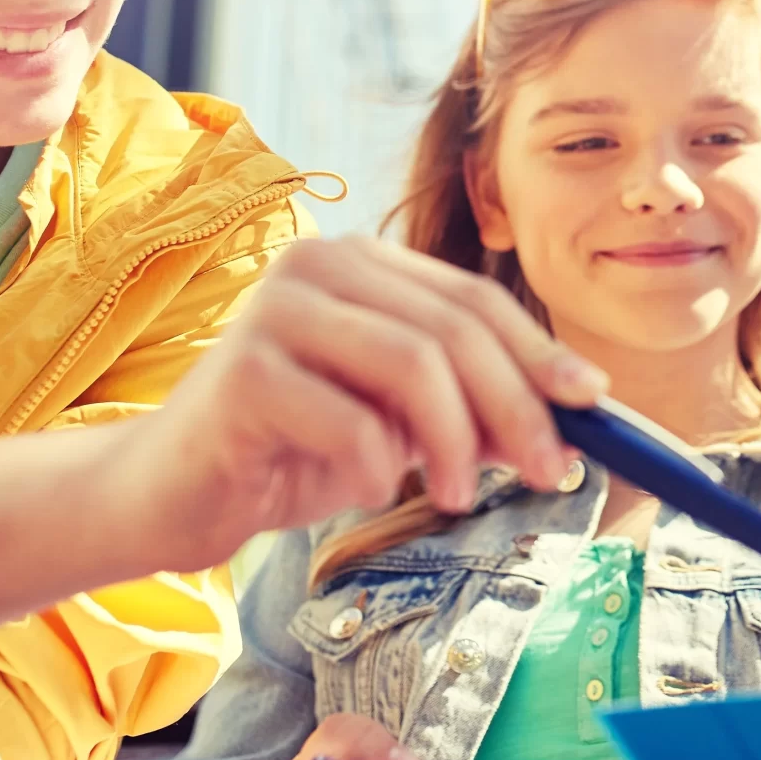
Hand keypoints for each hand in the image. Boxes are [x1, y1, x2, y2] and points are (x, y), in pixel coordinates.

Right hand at [115, 236, 607, 573]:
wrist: (167, 494)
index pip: (472, 299)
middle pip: (453, 329)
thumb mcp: (397, 424)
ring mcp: (275, 312)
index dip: (539, 351)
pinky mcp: (242, 372)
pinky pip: (350, 422)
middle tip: (555, 471)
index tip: (593, 404)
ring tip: (456, 495)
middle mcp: (317, 267)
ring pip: (413, 364)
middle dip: (518, 404)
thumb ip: (469, 408)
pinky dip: (375, 467)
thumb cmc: (289, 452)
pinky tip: (362, 488)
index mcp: (360, 264)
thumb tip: (572, 418)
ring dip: (456, 442)